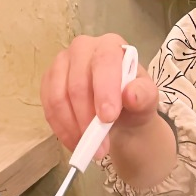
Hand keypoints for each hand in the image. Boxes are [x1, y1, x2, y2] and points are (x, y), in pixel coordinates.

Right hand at [41, 34, 159, 157]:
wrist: (119, 113)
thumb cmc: (133, 100)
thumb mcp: (147, 99)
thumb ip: (144, 95)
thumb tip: (131, 94)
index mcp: (110, 46)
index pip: (104, 62)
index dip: (104, 90)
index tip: (108, 118)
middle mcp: (82, 48)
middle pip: (77, 83)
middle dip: (87, 119)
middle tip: (100, 146)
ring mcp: (61, 64)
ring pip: (58, 97)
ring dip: (73, 128)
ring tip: (90, 149)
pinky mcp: (48, 82)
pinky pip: (48, 108)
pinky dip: (62, 129)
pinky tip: (76, 142)